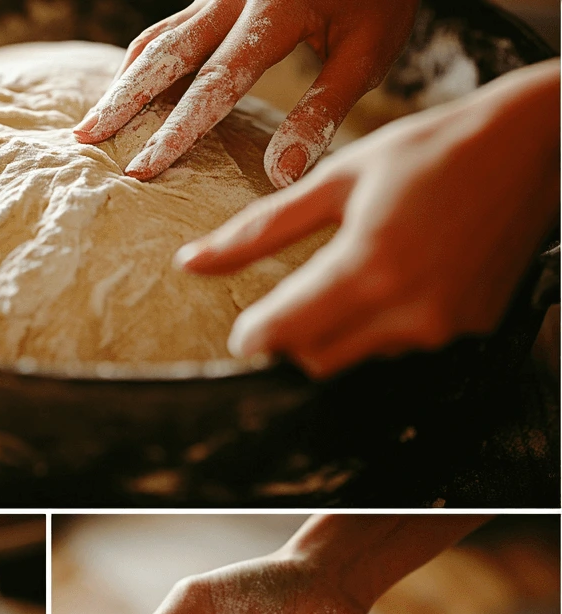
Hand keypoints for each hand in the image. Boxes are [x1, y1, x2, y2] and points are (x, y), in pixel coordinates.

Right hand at [74, 0, 417, 184]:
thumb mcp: (367, 52)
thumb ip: (322, 111)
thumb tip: (280, 175)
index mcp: (273, 11)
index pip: (215, 84)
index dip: (176, 132)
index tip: (142, 170)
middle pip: (166, 54)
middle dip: (123, 101)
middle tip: (84, 139)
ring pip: (159, 37)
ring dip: (123, 80)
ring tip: (90, 121)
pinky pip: (170, 26)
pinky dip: (144, 57)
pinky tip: (126, 83)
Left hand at [177, 59, 560, 377]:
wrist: (532, 146)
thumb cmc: (429, 152)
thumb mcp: (336, 181)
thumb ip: (260, 230)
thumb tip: (193, 263)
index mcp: (369, 267)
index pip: (287, 333)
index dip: (255, 337)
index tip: (243, 333)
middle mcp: (408, 308)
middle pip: (317, 359)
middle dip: (295, 336)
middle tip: (299, 294)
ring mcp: (443, 326)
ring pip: (359, 355)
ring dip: (343, 328)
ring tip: (369, 266)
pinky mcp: (468, 329)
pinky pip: (402, 345)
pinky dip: (386, 323)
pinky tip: (406, 274)